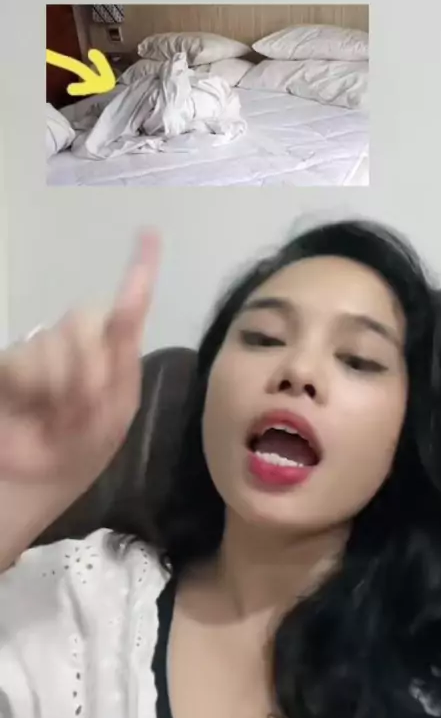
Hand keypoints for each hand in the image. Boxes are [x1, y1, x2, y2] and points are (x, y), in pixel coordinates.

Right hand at [0, 232, 159, 514]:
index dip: (139, 270)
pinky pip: (24, 359)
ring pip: (58, 342)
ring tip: (55, 416)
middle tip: (83, 409)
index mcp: (111, 357)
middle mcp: (75, 344)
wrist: (32, 484)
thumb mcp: (113, 415)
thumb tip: (110, 317)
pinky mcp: (8, 363)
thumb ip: (116, 366)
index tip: (149, 234)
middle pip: (89, 319)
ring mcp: (39, 351)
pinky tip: (29, 409)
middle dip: (90, 368)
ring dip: (62, 387)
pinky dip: (33, 388)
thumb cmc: (76, 455)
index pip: (126, 309)